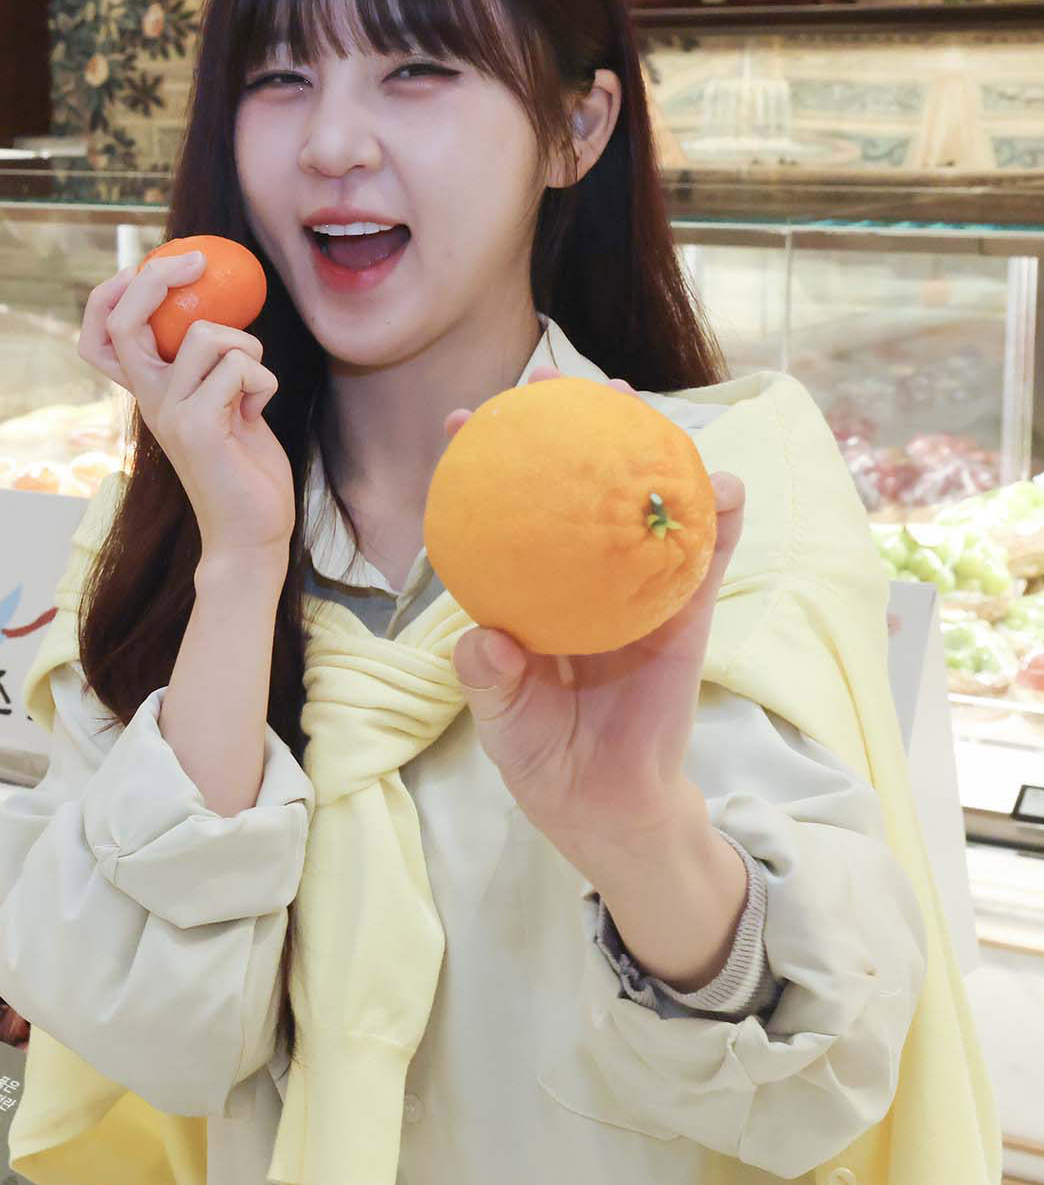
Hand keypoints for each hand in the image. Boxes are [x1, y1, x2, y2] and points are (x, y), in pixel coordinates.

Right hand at [78, 252, 292, 561]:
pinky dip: (263, 382)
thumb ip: (212, 363)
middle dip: (157, 277)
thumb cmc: (243, 465)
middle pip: (123, 321)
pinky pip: (239, 369)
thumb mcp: (222, 400)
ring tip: (251, 386)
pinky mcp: (196, 427)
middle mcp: (148, 399)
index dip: (110, 293)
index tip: (154, 266)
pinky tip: (256, 414)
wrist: (251, 532)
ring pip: (205, 335)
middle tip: (197, 261)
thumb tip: (224, 302)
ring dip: (246, 348)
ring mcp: (167, 413)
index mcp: (148, 390)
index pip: (99, 334)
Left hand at [446, 372, 744, 888]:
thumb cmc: (541, 754)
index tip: (459, 419)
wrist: (602, 802)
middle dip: (569, 432)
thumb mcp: (502, 718)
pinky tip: (726, 488)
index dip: (477, 466)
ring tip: (643, 407)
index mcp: (524, 592)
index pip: (497, 516)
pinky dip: (716, 525)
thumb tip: (483, 639)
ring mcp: (631, 593)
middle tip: (556, 381)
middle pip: (572, 492)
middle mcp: (576, 579)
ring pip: (640, 512)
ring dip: (647, 457)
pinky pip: (702, 564)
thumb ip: (489, 680)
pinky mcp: (683, 618)